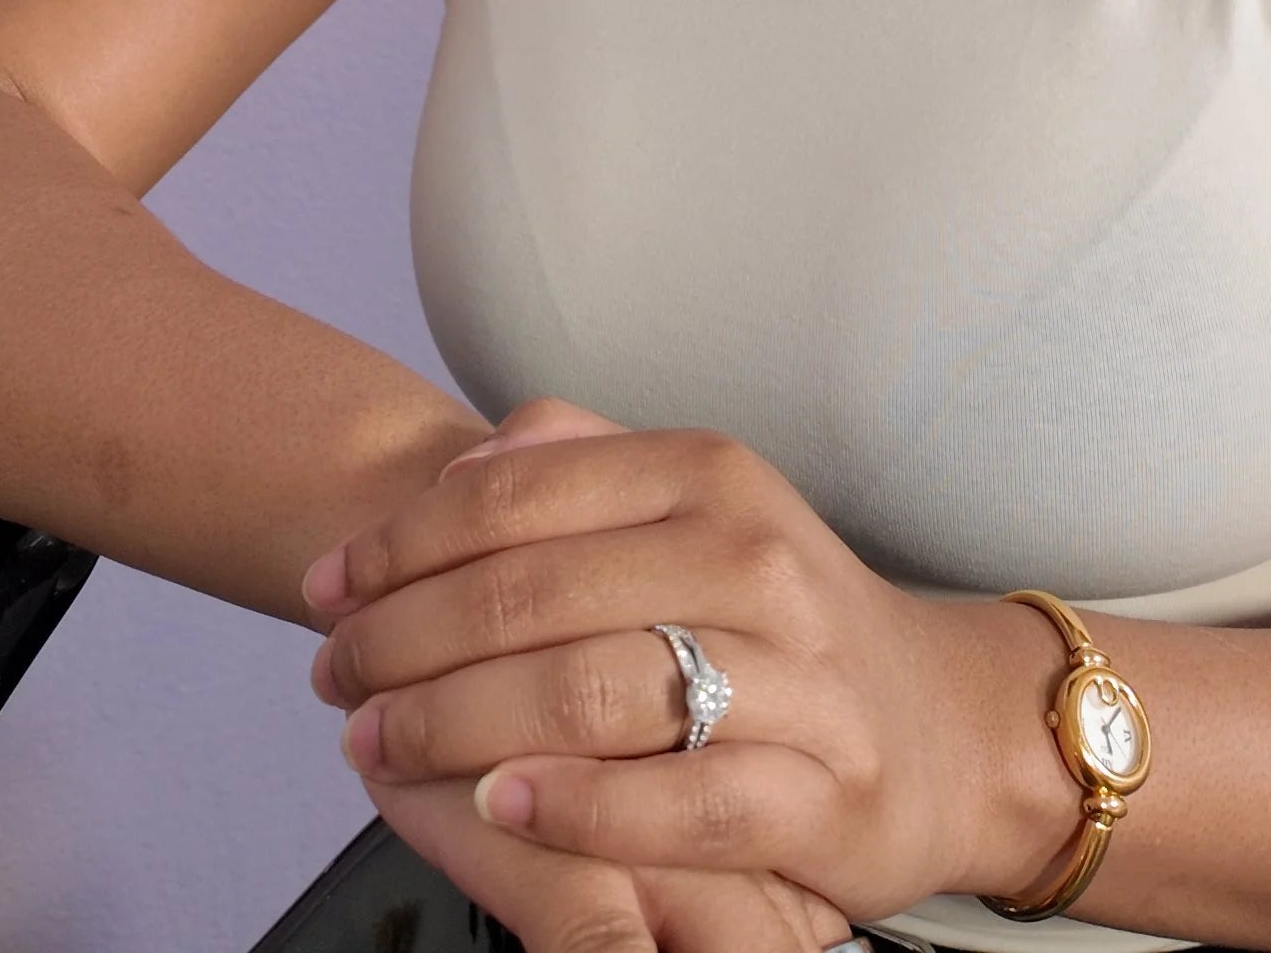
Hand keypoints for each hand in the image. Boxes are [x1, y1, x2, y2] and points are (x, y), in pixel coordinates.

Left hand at [303, 397, 1067, 917]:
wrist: (942, 726)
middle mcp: (753, 558)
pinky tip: (500, 806)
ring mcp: (795, 676)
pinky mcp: (822, 791)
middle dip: (404, 639)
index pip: (521, 490)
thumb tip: (457, 466)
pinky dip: (577, 807)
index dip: (403, 541)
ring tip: (377, 743)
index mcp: (709, 475)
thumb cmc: (778, 617)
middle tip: (331, 677)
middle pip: (535, 594)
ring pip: (592, 692)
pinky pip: (679, 801)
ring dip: (458, 723)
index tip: (328, 588)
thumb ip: (575, 464)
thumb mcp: (692, 505)